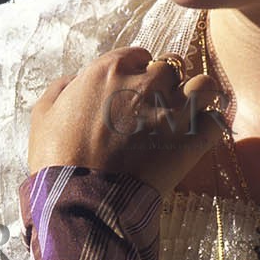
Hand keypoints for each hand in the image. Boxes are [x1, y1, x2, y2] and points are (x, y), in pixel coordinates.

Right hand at [27, 47, 222, 195]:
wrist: (81, 204)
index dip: (138, 72)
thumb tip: (74, 80)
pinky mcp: (190, 143)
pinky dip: (211, 127)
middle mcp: (145, 84)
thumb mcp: (43, 116)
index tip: (134, 91)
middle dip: (167, 84)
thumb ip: (61, 89)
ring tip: (191, 113)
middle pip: (171, 68)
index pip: (139, 55)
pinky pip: (215, 123)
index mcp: (110, 70)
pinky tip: (200, 136)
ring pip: (203, 87)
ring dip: (198, 97)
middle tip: (160, 106)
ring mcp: (172, 113)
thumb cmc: (57, 162)